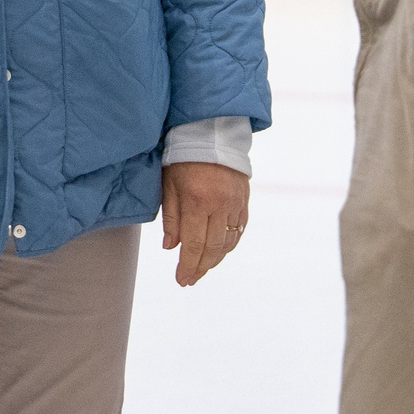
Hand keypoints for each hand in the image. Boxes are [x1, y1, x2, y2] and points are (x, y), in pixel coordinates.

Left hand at [160, 161, 249, 286]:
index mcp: (197, 200)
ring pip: (228, 242)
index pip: (194, 244)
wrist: (211, 133)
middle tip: (190, 279)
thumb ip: (171, 217)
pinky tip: (219, 252)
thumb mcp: (169, 184)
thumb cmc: (183, 157)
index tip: (181, 279)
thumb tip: (171, 248)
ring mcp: (235, 203)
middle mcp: (220, 205)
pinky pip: (239, 230)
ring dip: (215, 259)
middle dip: (201, 267)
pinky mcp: (244, 200)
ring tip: (202, 268)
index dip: (188, 265)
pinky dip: (228, 244)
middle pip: (213, 248)